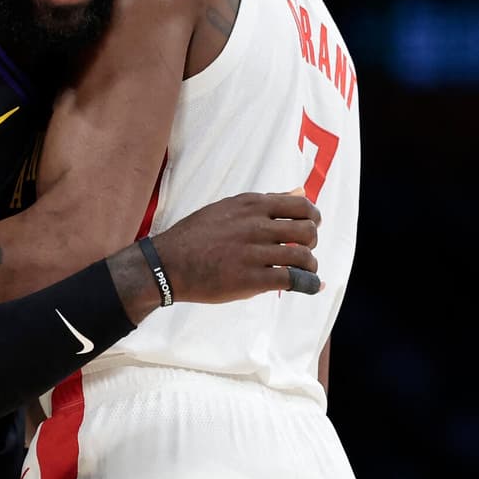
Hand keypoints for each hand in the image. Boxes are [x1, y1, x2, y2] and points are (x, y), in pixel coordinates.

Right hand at [152, 190, 321, 303]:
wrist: (166, 264)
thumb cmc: (195, 236)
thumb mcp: (227, 208)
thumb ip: (265, 202)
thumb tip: (300, 192)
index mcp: (250, 205)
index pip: (300, 205)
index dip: (312, 218)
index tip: (310, 227)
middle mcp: (255, 225)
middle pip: (307, 230)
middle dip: (311, 242)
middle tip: (303, 250)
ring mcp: (253, 252)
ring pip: (303, 256)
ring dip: (310, 265)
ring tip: (304, 271)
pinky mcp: (250, 279)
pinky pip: (292, 279)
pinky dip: (308, 284)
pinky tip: (308, 286)